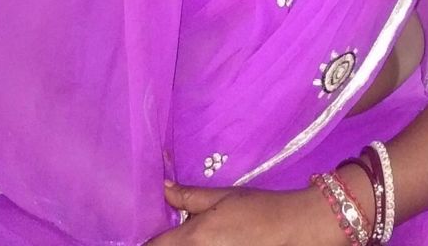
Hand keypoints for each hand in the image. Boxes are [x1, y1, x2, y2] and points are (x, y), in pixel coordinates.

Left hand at [146, 179, 347, 245]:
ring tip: (180, 230)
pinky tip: (203, 236)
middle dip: (164, 240)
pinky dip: (194, 245)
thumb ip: (188, 195)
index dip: (146, 238)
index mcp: (193, 237)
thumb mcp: (220, 196)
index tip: (139, 228)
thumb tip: (162, 187)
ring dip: (179, 243)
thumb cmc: (254, 208)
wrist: (288, 228)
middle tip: (165, 225)